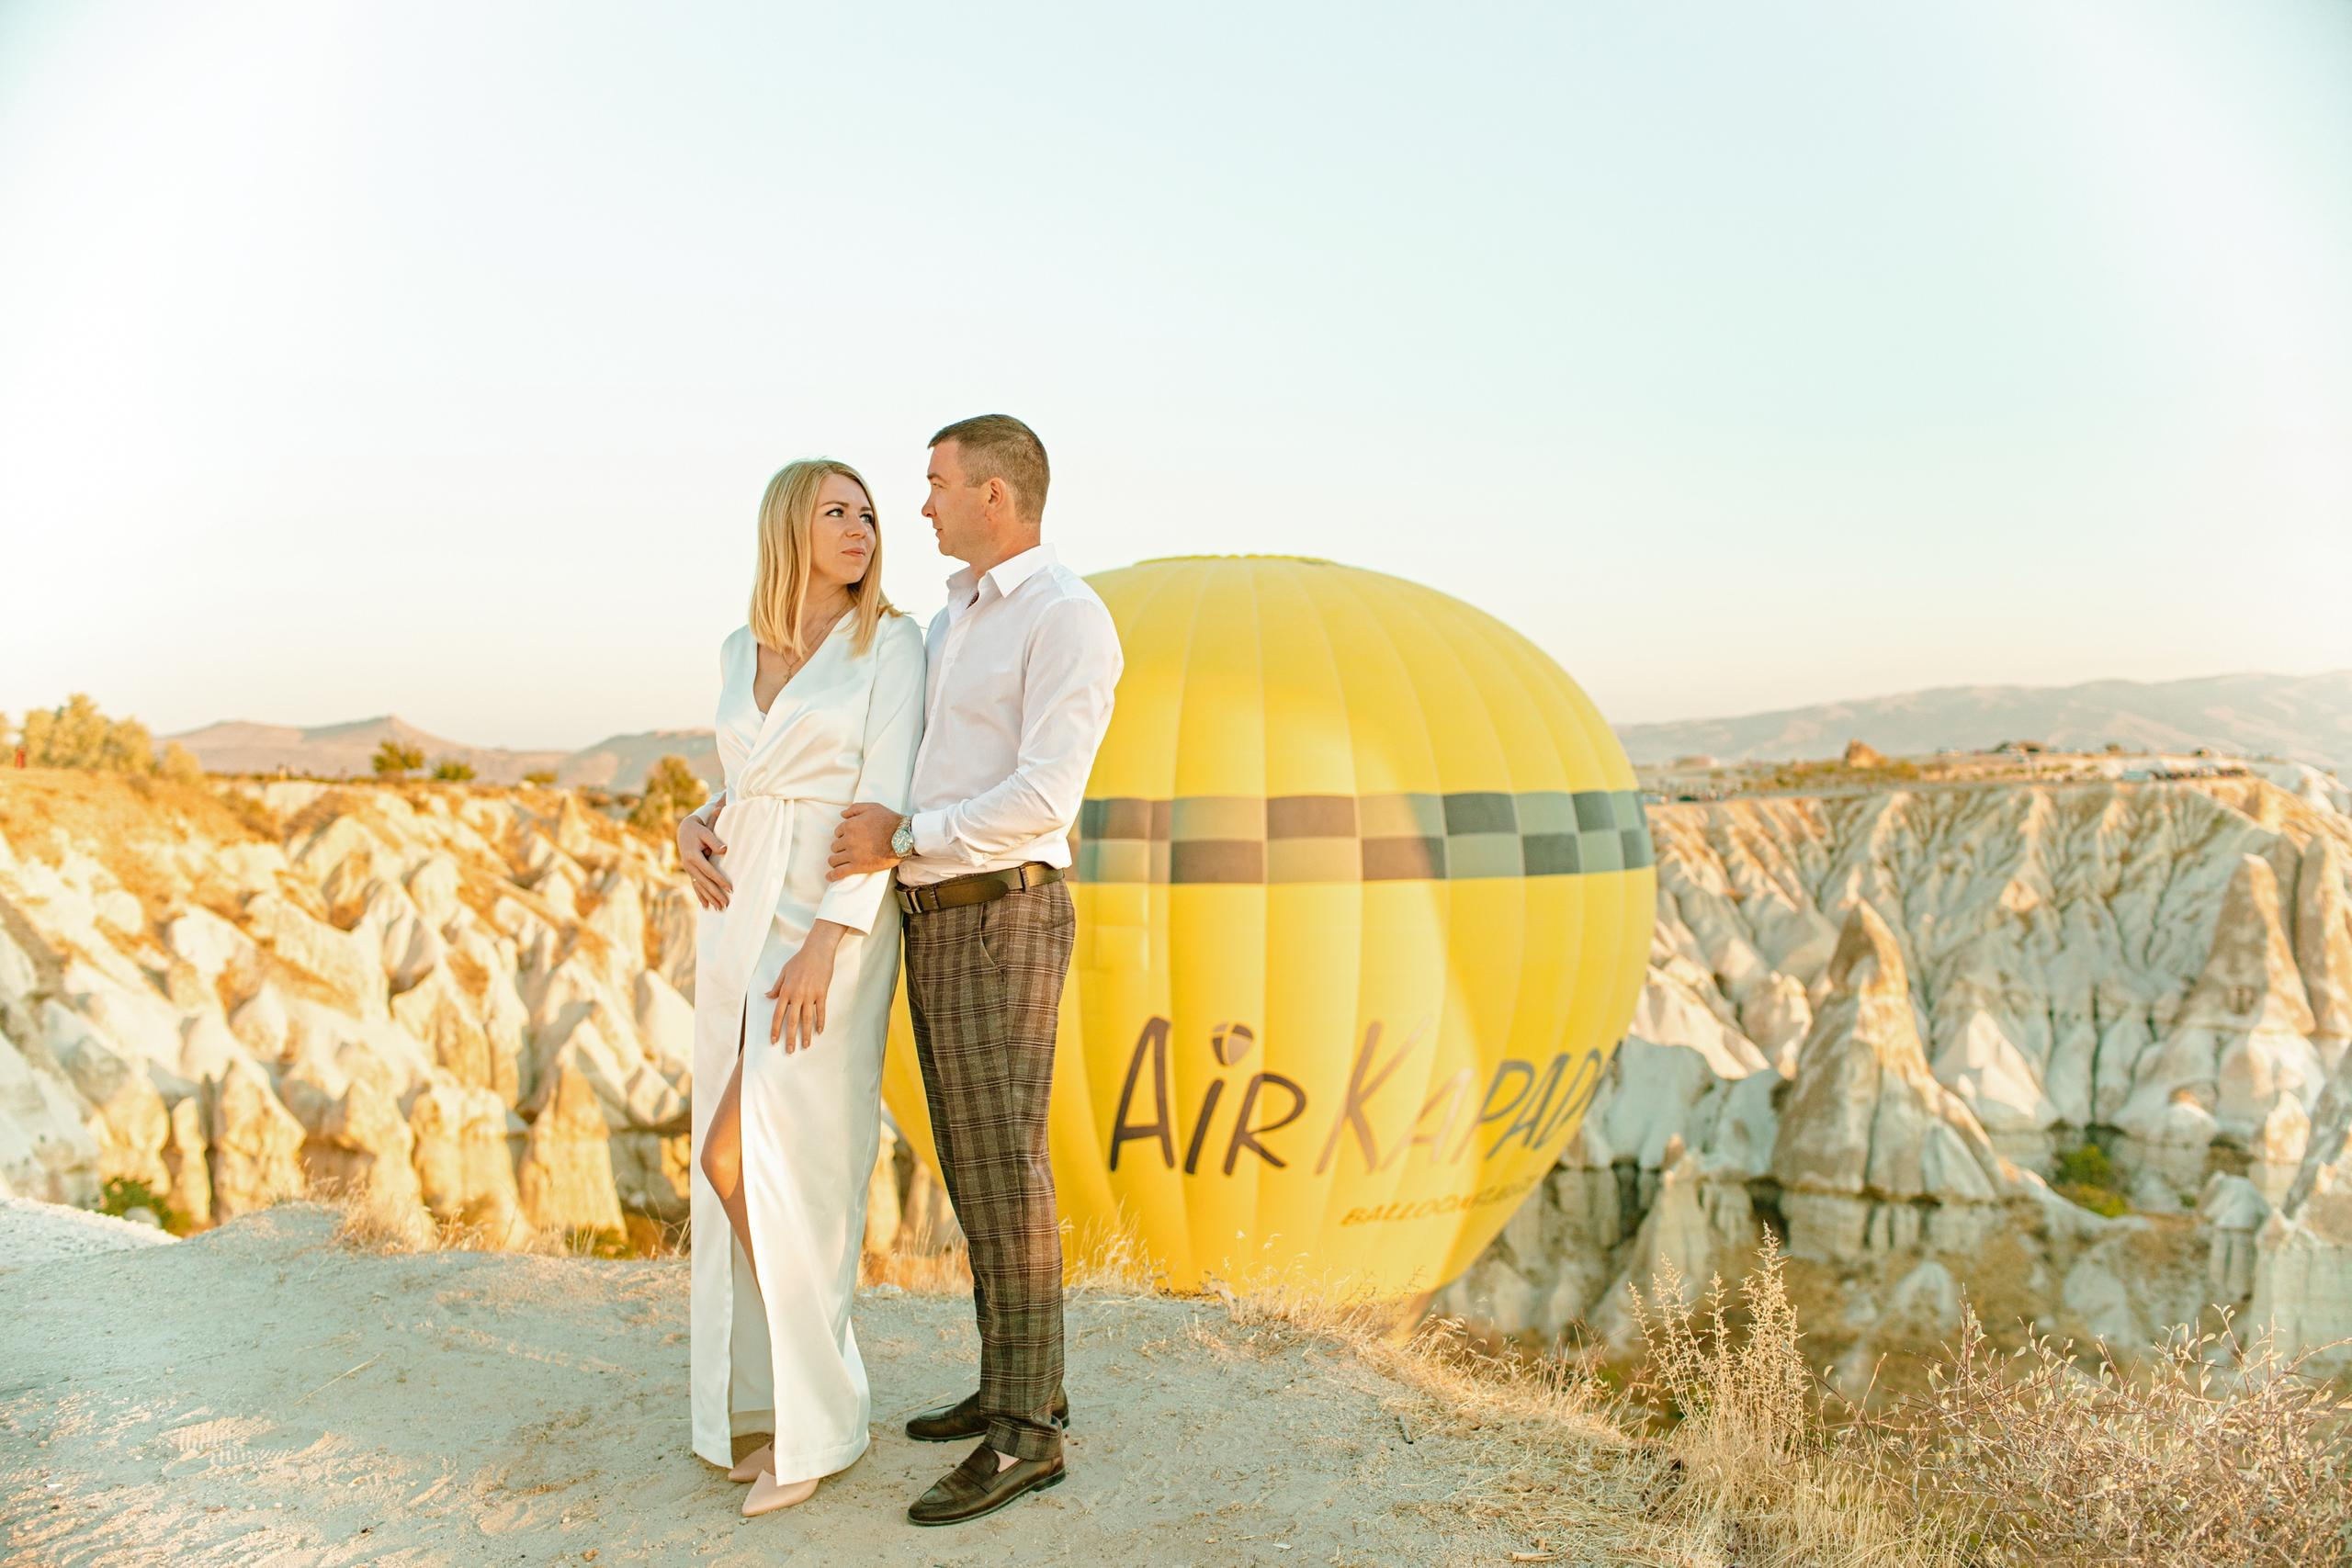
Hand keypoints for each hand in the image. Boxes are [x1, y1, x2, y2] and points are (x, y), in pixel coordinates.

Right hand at [678, 811, 730, 908]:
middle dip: (715, 894)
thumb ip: (714, 841)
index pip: (709, 871)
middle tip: (726, 904)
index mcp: (693, 856)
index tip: (730, 889)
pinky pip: (695, 886)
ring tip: (719, 909)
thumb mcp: (705, 832)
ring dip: (709, 898)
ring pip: (700, 887)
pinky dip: (700, 896)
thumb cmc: (698, 829)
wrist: (684, 829)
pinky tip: (705, 906)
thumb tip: (724, 850)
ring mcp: (688, 870)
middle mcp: (689, 865)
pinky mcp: (690, 872)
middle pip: (704, 883)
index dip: (720, 880)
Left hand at [765, 923, 844, 1051]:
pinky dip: (820, 1022)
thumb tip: (767, 997)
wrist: (817, 951)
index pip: (778, 1014)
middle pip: (792, 1021)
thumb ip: (777, 987)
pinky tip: (819, 1031)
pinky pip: (821, 1011)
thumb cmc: (800, 960)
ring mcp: (810, 995)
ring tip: (806, 1046)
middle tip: (789, 1050)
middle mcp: (797, 995)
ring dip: (806, 1034)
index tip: (774, 1041)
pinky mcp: (822, 993)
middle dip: (790, 1037)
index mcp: (786, 991)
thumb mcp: (784, 972)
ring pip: (807, 1019)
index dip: (776, 1029)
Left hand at [828, 802, 902, 881]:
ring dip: (836, 860)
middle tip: (849, 848)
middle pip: (835, 846)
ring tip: (840, 861)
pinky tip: (830, 876)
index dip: (843, 835)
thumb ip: (855, 809)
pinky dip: (833, 875)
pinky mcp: (858, 866)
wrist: (903, 838)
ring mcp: (852, 854)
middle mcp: (848, 840)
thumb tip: (842, 814)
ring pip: (834, 859)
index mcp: (850, 825)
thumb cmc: (890, 822)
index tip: (849, 837)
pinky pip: (840, 872)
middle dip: (841, 847)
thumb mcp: (872, 807)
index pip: (838, 832)